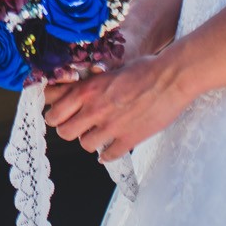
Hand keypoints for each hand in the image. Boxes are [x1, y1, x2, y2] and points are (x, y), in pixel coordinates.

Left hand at [41, 54, 192, 159]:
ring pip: (85, 145)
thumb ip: (90, 84)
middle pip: (64, 132)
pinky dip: (108, 154)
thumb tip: (75, 91)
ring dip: (90, 141)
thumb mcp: (108, 70)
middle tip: (79, 127)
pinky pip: (109, 155)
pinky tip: (111, 148)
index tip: (62, 116)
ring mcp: (112, 126)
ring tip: (98, 135)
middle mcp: (94, 109)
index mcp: (87, 90)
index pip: (54, 112)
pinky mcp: (129, 138)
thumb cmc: (143, 69)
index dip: (56, 116)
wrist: (170, 78)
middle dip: (70, 130)